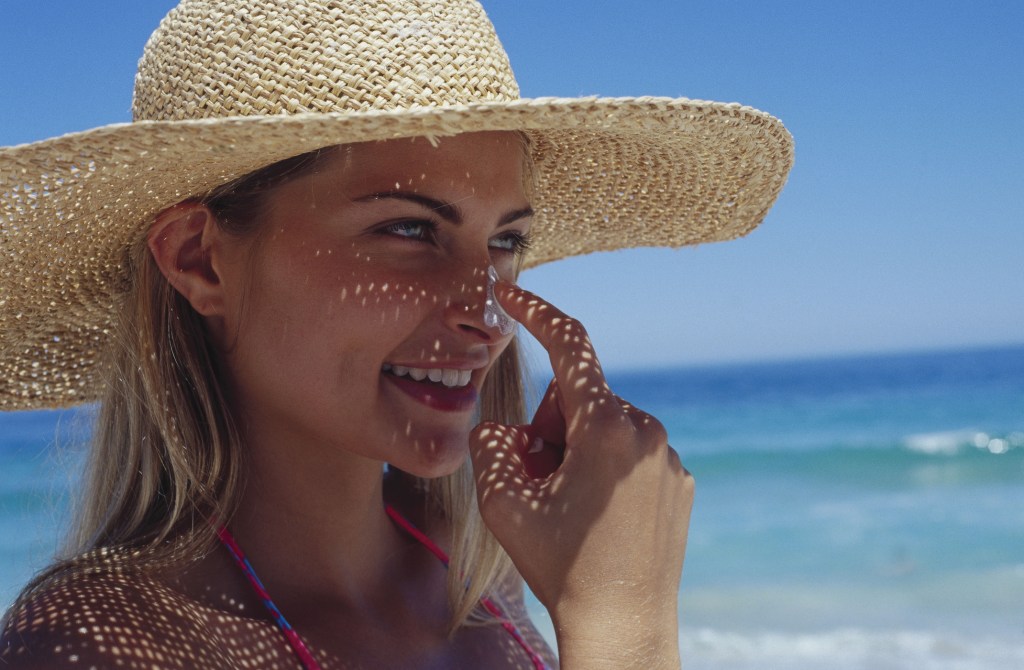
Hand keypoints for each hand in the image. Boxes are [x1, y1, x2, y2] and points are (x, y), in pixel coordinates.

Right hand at [468, 282, 693, 668]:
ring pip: (606, 428)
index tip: (511, 291)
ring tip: (569, 506)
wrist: (622, 624)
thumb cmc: (561, 565)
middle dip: (550, 426)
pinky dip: (606, 470)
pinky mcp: (680, 482)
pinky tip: (600, 518)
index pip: (568, 345)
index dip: (535, 312)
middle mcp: (647, 431)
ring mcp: (670, 458)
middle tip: (537, 479)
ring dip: (578, 450)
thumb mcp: (504, 501)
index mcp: (606, 426)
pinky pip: (632, 454)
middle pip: (580, 399)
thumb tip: (507, 429)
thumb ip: (492, 445)